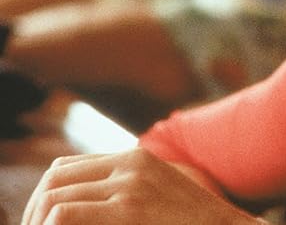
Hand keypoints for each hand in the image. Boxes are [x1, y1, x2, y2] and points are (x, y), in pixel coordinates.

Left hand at [22, 149, 261, 224]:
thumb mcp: (158, 198)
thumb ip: (126, 193)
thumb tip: (76, 212)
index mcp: (136, 159)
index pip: (65, 169)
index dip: (42, 200)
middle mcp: (131, 165)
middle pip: (54, 180)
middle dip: (33, 214)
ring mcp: (130, 185)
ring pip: (52, 198)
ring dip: (38, 224)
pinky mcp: (129, 209)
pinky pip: (64, 215)